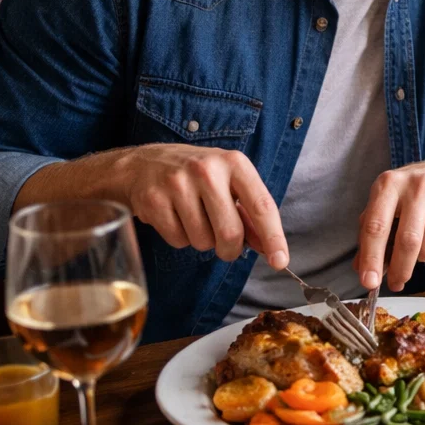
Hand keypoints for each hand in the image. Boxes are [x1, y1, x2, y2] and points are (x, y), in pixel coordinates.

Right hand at [122, 144, 287, 267]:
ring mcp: (177, 184)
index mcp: (234, 163)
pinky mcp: (153, 200)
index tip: (280, 261)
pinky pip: (178, 240)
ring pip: (203, 241)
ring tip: (195, 220)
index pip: (261, 206)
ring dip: (204, 242)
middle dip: (231, 249)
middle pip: (230, 232)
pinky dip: (181, 239)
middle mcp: (207, 170)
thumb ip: (250, 213)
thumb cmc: (198, 176)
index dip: (273, 237)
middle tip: (227, 247)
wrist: (145, 163)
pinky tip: (176, 218)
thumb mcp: (230, 182)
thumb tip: (270, 248)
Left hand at [356, 160, 424, 291]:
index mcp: (390, 183)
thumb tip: (362, 268)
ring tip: (423, 242)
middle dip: (400, 269)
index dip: (371, 258)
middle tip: (396, 283)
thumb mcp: (386, 205)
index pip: (376, 226)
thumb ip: (371, 234)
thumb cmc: (412, 195)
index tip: (369, 282)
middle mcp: (418, 184)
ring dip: (424, 257)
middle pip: (408, 241)